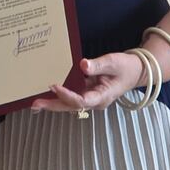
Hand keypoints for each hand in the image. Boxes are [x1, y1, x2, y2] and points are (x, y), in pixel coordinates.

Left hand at [30, 52, 144, 113]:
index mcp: (102, 96)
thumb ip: (98, 65)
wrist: (134, 71)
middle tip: (35, 105)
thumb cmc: (125, 67)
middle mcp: (94, 101)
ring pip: (69, 104)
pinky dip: (58, 95)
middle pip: (71, 107)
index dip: (67, 95)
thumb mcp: (113, 62)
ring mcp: (90, 98)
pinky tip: (45, 92)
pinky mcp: (87, 92)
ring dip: (53, 102)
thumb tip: (83, 65)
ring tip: (34, 102)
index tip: (53, 85)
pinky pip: (71, 96)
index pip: (82, 100)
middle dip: (53, 106)